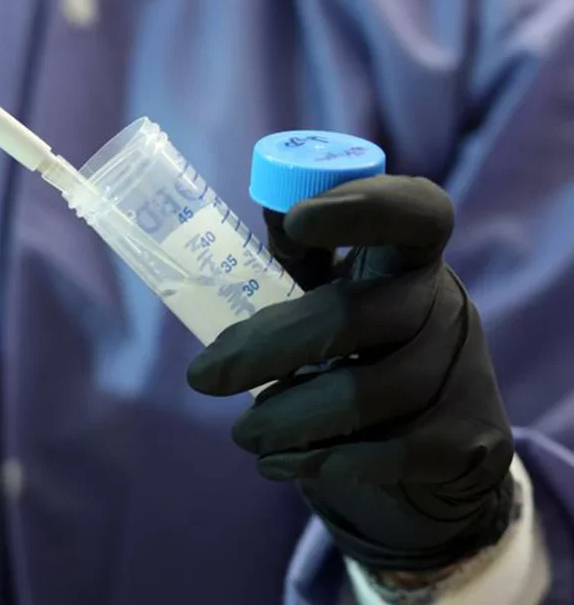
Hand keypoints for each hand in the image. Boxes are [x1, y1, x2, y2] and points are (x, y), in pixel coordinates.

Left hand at [187, 175, 514, 571]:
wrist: (436, 445)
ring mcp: (462, 375)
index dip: (363, 206)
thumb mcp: (334, 292)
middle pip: (354, 316)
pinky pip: (385, 455)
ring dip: (284, 418)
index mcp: (411, 259)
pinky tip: (278, 463)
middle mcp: (445, 308)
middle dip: (265, 349)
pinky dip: (319, 462)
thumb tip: (270, 205)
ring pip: (362, 395)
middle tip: (202, 377)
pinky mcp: (467, 442)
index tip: (294, 220)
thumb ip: (302, 254)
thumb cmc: (363, 348)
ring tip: (243, 433)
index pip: (415, 213)